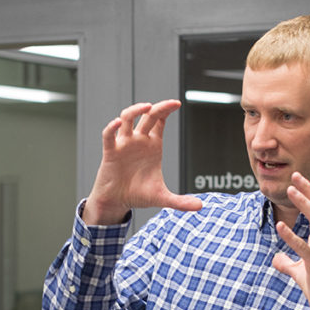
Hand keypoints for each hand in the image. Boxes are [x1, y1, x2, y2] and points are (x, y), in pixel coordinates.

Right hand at [83, 100, 202, 224]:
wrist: (117, 202)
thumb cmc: (137, 195)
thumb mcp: (161, 197)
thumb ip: (180, 201)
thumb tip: (200, 206)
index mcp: (152, 145)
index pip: (160, 120)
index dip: (167, 109)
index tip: (177, 103)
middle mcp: (138, 140)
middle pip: (147, 115)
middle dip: (158, 107)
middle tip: (171, 104)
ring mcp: (124, 144)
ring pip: (127, 118)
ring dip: (135, 111)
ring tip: (145, 107)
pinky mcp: (111, 152)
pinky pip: (109, 135)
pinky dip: (112, 127)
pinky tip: (118, 123)